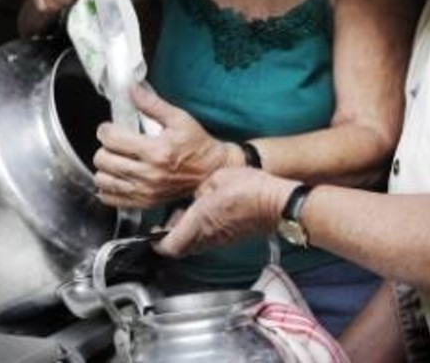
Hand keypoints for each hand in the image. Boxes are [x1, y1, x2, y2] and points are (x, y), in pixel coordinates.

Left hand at [93, 84, 232, 207]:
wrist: (211, 171)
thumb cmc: (197, 145)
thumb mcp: (178, 118)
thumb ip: (152, 103)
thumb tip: (132, 89)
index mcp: (156, 150)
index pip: (112, 139)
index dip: (105, 130)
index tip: (109, 128)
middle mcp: (149, 173)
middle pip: (103, 159)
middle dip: (104, 147)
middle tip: (114, 143)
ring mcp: (146, 191)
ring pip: (102, 179)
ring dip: (104, 168)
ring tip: (116, 159)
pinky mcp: (145, 202)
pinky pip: (110, 198)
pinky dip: (107, 187)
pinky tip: (117, 177)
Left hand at [156, 169, 298, 257]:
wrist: (277, 202)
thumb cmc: (251, 189)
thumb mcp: (216, 179)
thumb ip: (199, 190)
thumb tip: (195, 196)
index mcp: (198, 221)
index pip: (168, 245)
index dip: (155, 243)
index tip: (151, 235)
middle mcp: (208, 236)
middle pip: (180, 249)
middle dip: (169, 240)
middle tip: (167, 224)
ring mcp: (221, 240)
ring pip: (194, 246)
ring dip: (186, 236)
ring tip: (187, 218)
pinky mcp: (232, 238)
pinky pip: (209, 240)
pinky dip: (202, 233)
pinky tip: (208, 215)